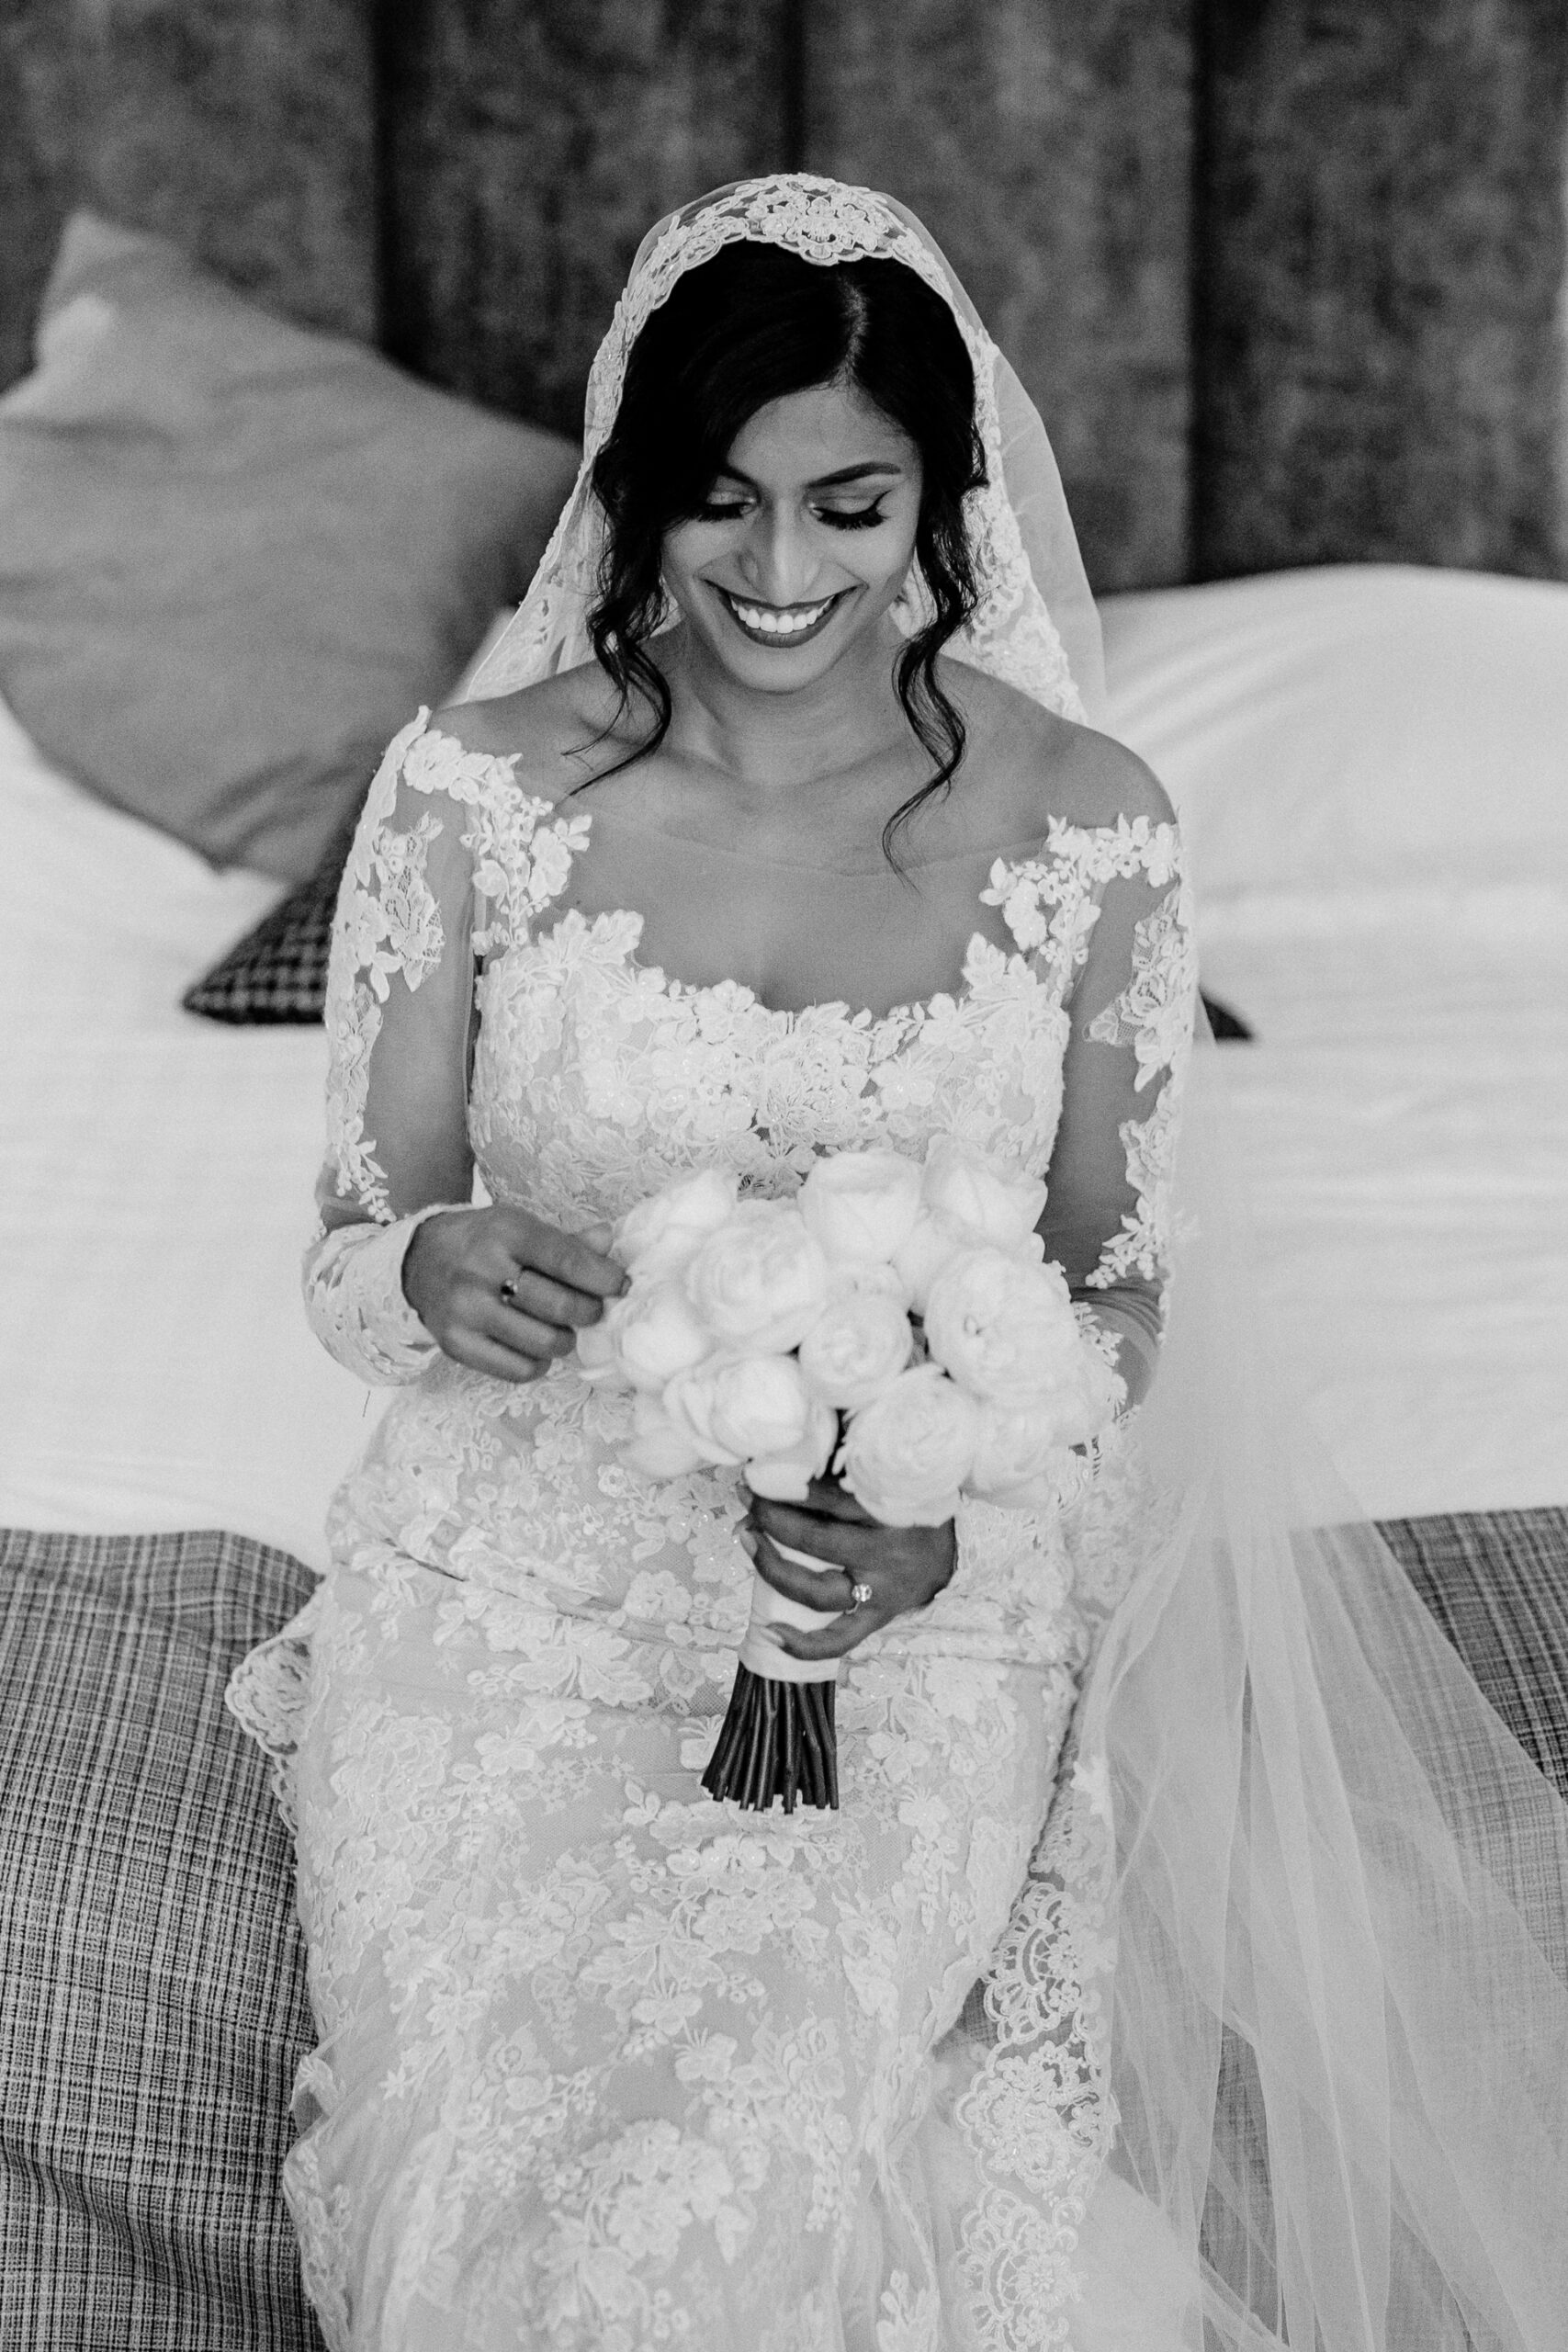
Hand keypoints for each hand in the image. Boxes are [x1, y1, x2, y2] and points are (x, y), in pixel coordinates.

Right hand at [402, 1205, 625, 1381]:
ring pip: (544, 1343)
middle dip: (589, 1312)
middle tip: (590, 1311)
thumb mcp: (520, 1228)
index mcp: (505, 1233)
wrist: (420, 1261)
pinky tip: (534, 1346)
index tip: (620, 1286)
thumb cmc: (484, 1243)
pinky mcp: (456, 1344)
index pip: (566, 1260)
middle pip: (560, 1307)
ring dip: (565, 1340)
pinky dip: (539, 1362)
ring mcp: (466, 1310)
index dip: (603, 1278)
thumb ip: (567, 1241)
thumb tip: (608, 1240)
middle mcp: (481, 1270)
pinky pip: (518, 1369)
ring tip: (560, 1328)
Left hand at [740, 1477, 956, 1662]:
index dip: (789, 1484)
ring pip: (816, 1591)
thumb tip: (791, 1458)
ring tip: (745, 1537)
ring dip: (771, 1567)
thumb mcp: (889, 1480)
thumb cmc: (912, 1508)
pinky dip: (804, 1645)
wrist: (952, 1553)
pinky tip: (770, 1632)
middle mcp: (885, 1554)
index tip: (759, 1471)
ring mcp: (880, 1591)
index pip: (829, 1497)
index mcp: (890, 1512)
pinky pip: (838, 1639)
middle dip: (771, 1517)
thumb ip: (846, 1471)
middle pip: (815, 1540)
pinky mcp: (878, 1618)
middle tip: (746, 1496)